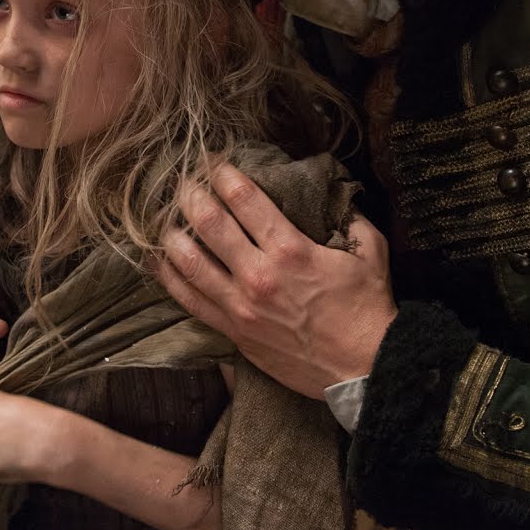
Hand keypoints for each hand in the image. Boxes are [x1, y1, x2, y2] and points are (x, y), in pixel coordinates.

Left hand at [157, 160, 394, 397]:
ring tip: (164, 218)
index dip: (222, 173)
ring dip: (172, 234)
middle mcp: (259, 274)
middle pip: (209, 224)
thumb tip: (331, 191)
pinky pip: (191, 301)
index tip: (211, 161)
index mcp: (290, 249)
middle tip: (181, 181)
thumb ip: (349, 216)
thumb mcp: (370, 250)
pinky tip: (160, 261)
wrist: (366, 368)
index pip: (243, 199)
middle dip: (191, 196)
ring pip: (191, 262)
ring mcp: (242, 306)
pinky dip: (170, 278)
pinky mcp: (235, 332)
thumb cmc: (369, 308)